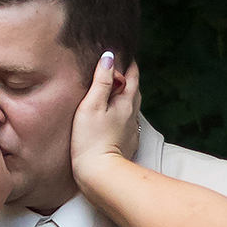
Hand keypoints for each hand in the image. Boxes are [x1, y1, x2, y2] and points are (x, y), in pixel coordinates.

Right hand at [68, 51, 140, 206]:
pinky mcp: (126, 143)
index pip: (132, 74)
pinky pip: (127, 121)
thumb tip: (109, 56)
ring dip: (125, 95)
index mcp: (127, 102)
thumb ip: (102, 80)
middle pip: (135, 89)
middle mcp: (133, 114)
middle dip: (128, 77)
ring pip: (132, 106)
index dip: (127, 62)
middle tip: (117, 68)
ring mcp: (131, 129)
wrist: (99, 174)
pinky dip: (121, 112)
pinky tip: (112, 115)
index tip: (121, 52)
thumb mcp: (92, 105)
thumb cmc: (91, 140)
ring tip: (115, 89)